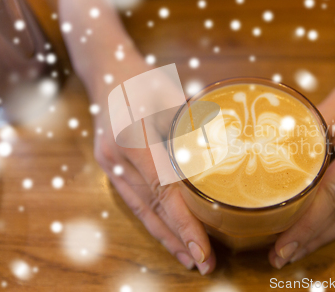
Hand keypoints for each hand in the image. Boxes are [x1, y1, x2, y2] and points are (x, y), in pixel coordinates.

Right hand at [88, 60, 215, 274]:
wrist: (106, 70)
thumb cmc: (143, 79)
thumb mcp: (171, 96)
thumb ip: (194, 127)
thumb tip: (227, 155)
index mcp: (132, 140)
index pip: (163, 192)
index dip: (184, 224)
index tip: (203, 249)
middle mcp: (116, 159)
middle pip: (152, 209)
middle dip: (178, 239)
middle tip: (204, 263)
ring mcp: (109, 165)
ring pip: (141, 210)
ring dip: (165, 237)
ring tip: (189, 258)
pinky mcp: (110, 168)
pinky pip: (134, 201)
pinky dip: (153, 221)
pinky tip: (168, 235)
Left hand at [269, 63, 334, 267]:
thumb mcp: (330, 106)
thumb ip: (304, 133)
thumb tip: (267, 155)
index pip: (334, 194)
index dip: (308, 222)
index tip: (284, 242)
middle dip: (311, 238)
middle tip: (280, 256)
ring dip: (324, 236)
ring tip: (295, 251)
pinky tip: (320, 234)